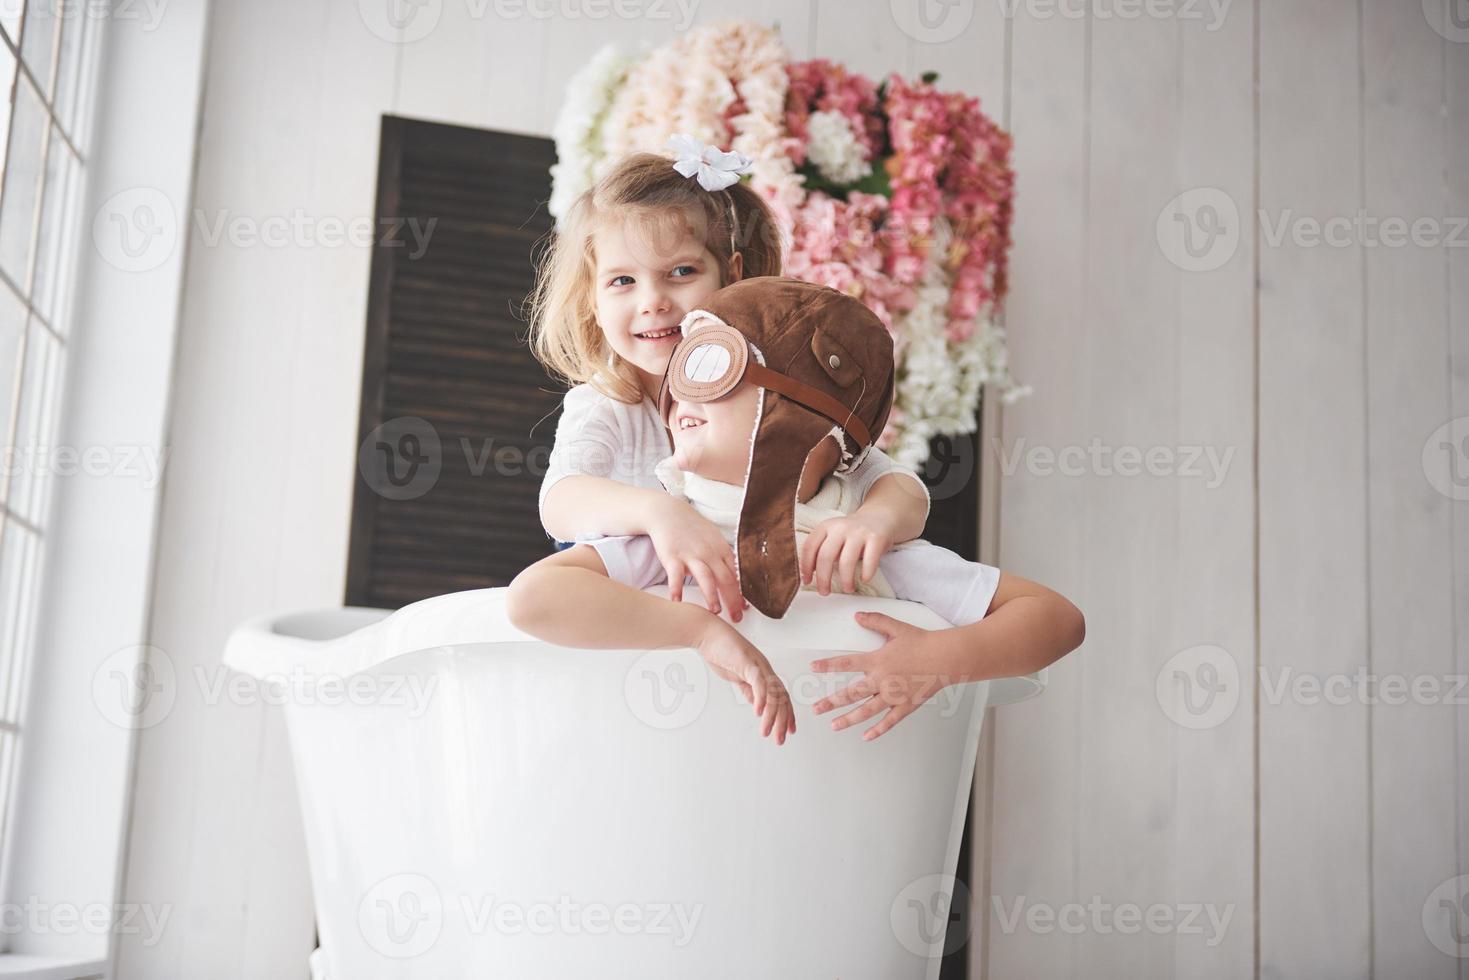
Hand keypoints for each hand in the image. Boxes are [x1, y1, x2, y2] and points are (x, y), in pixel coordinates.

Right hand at [646, 496, 747, 621]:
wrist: (668, 513)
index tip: (746, 609)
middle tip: (736, 618)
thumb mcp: (714, 540)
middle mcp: (709, 553)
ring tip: (715, 611)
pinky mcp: (672, 556)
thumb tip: (736, 577)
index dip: (742, 593)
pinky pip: (675, 575)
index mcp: (721, 550)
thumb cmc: (692, 529)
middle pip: (725, 579)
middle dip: (733, 600)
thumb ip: (724, 558)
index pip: (736, 575)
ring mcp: (691, 555)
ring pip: (705, 576)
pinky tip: (676, 600)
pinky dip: (676, 588)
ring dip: (711, 595)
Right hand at [693, 618, 795, 745]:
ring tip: (766, 732)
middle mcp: (765, 669)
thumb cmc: (720, 651)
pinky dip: (761, 698)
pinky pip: (758, 683)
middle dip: (783, 721)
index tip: (789, 730)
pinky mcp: (747, 662)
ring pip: (772, 694)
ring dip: (771, 716)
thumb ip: (748, 688)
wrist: (707, 634)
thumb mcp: (737, 676)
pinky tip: (758, 712)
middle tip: (780, 739)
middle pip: (781, 698)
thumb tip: (756, 703)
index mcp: (763, 673)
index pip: (781, 696)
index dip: (787, 714)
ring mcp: (757, 665)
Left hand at [799, 512, 894, 595]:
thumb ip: (821, 551)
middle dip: (823, 578)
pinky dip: (866, 574)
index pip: (810, 547)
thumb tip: (808, 573)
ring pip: (846, 561)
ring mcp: (859, 532)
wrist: (879, 517)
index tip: (806, 581)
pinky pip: (869, 561)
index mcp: (826, 526)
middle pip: (825, 556)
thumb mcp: (833, 536)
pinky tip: (864, 579)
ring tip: (848, 588)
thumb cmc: (852, 534)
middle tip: (824, 592)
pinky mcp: (876, 538)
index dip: (805, 566)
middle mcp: (841, 527)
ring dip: (846, 580)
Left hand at [809, 611, 946, 741]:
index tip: (813, 668)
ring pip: (866, 711)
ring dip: (848, 719)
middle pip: (851, 693)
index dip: (828, 665)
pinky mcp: (906, 705)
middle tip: (816, 709)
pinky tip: (866, 736)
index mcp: (878, 661)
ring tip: (833, 725)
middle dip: (831, 702)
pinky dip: (878, 730)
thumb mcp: (896, 628)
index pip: (846, 663)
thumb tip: (857, 615)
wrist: (946, 658)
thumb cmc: (922, 642)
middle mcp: (883, 680)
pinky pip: (889, 721)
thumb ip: (875, 621)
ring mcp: (894, 696)